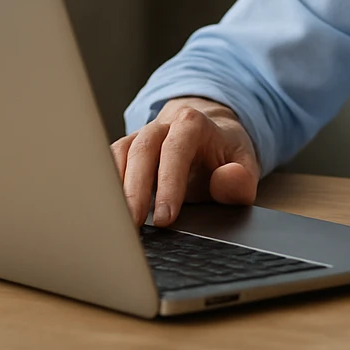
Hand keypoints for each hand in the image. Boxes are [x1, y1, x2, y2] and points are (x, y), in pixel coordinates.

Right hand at [111, 97, 261, 226]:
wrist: (211, 134)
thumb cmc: (224, 155)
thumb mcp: (245, 165)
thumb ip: (240, 179)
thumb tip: (226, 180)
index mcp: (194, 124)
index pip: (177, 149)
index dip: (169, 183)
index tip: (165, 218)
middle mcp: (163, 125)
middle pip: (143, 149)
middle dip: (135, 190)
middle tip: (134, 226)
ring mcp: (141, 136)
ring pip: (120, 154)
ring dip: (114, 189)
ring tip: (116, 224)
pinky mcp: (126, 151)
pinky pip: (108, 163)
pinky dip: (104, 186)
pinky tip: (104, 212)